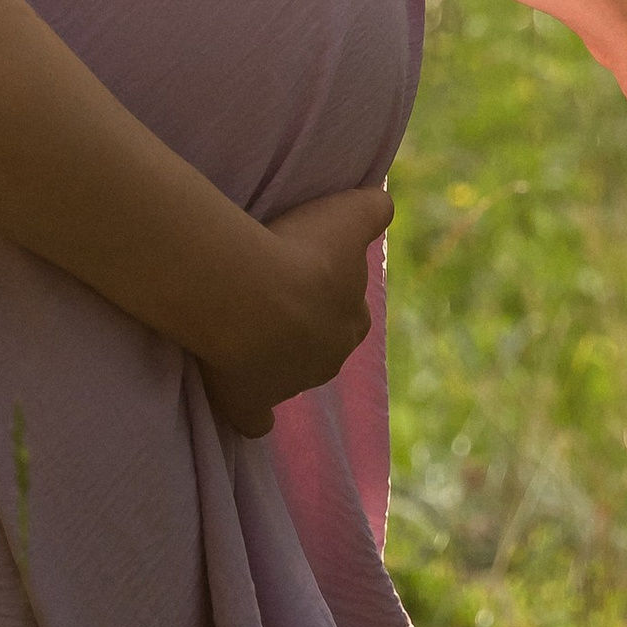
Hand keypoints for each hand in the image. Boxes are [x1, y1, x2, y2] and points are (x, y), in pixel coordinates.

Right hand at [200, 184, 394, 436]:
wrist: (251, 295)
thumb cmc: (301, 251)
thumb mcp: (349, 215)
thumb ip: (372, 210)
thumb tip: (383, 207)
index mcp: (353, 320)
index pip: (351, 310)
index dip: (330, 293)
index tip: (305, 274)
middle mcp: (329, 359)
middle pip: (323, 346)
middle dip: (306, 330)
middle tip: (272, 301)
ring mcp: (290, 386)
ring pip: (290, 376)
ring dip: (273, 359)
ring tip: (243, 330)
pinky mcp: (251, 404)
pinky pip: (256, 419)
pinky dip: (253, 414)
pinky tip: (243, 402)